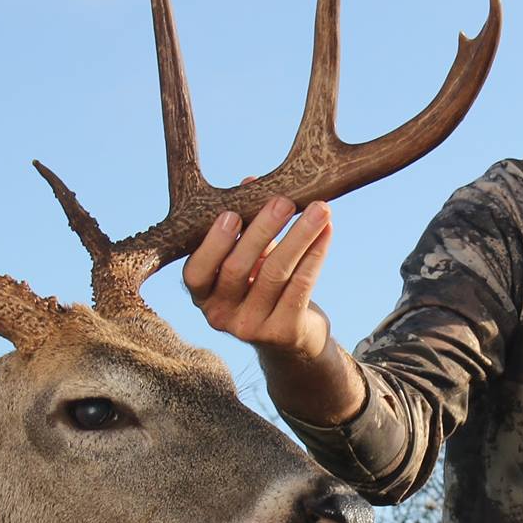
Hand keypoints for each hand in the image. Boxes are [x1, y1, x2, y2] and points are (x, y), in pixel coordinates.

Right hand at [181, 194, 333, 360]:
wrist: (288, 340)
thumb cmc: (261, 288)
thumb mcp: (248, 259)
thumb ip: (245, 226)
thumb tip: (251, 182)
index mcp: (203, 295)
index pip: (196, 272)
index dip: (213, 244)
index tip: (231, 214)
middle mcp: (220, 316)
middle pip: (238, 269)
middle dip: (262, 230)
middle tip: (283, 201)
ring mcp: (251, 327)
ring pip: (276, 274)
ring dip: (299, 236)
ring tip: (319, 209)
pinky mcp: (283, 332)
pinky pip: (301, 285)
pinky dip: (315, 254)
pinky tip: (326, 231)